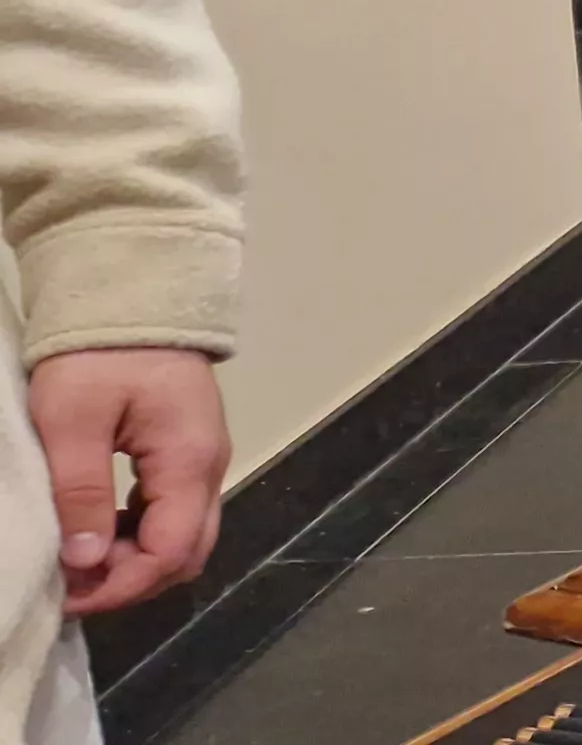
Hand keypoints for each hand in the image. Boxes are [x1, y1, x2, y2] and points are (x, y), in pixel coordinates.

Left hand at [30, 347, 227, 615]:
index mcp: (188, 462)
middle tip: (71, 584)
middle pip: (187, 553)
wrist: (131, 292)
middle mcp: (209, 468)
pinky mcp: (186, 450)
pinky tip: (98, 528)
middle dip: (131, 580)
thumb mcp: (72, 421)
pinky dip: (138, 534)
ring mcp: (202, 459)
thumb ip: (81, 493)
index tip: (66, 594)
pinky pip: (173, 512)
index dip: (121, 585)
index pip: (170, 552)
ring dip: (134, 559)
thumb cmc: (98, 354)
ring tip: (78, 558)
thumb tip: (84, 561)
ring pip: (183, 536)